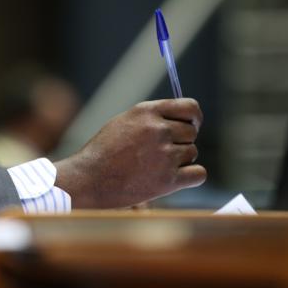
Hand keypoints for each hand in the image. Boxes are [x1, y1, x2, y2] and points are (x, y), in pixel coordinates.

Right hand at [54, 98, 205, 207]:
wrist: (89, 178)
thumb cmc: (104, 150)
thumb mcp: (125, 121)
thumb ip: (152, 117)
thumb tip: (180, 119)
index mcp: (147, 112)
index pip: (190, 107)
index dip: (194, 117)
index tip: (192, 125)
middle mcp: (158, 130)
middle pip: (191, 132)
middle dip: (182, 141)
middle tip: (164, 152)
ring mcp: (164, 155)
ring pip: (192, 153)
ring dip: (181, 160)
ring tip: (157, 166)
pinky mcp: (168, 180)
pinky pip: (198, 174)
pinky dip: (191, 176)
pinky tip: (175, 178)